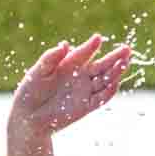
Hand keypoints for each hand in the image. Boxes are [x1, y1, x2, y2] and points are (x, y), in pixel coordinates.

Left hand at [9, 35, 131, 136]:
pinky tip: (115, 83)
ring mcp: (85, 91)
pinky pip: (101, 99)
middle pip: (102, 65)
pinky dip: (109, 92)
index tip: (97, 38)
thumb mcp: (37, 72)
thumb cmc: (29, 91)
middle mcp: (81, 76)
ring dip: (116, 72)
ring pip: (105, 80)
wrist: (27, 117)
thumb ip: (50, 58)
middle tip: (127, 49)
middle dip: (115, 57)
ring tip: (125, 62)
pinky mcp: (86, 106)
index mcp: (70, 64)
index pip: (85, 53)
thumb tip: (64, 44)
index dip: (91, 46)